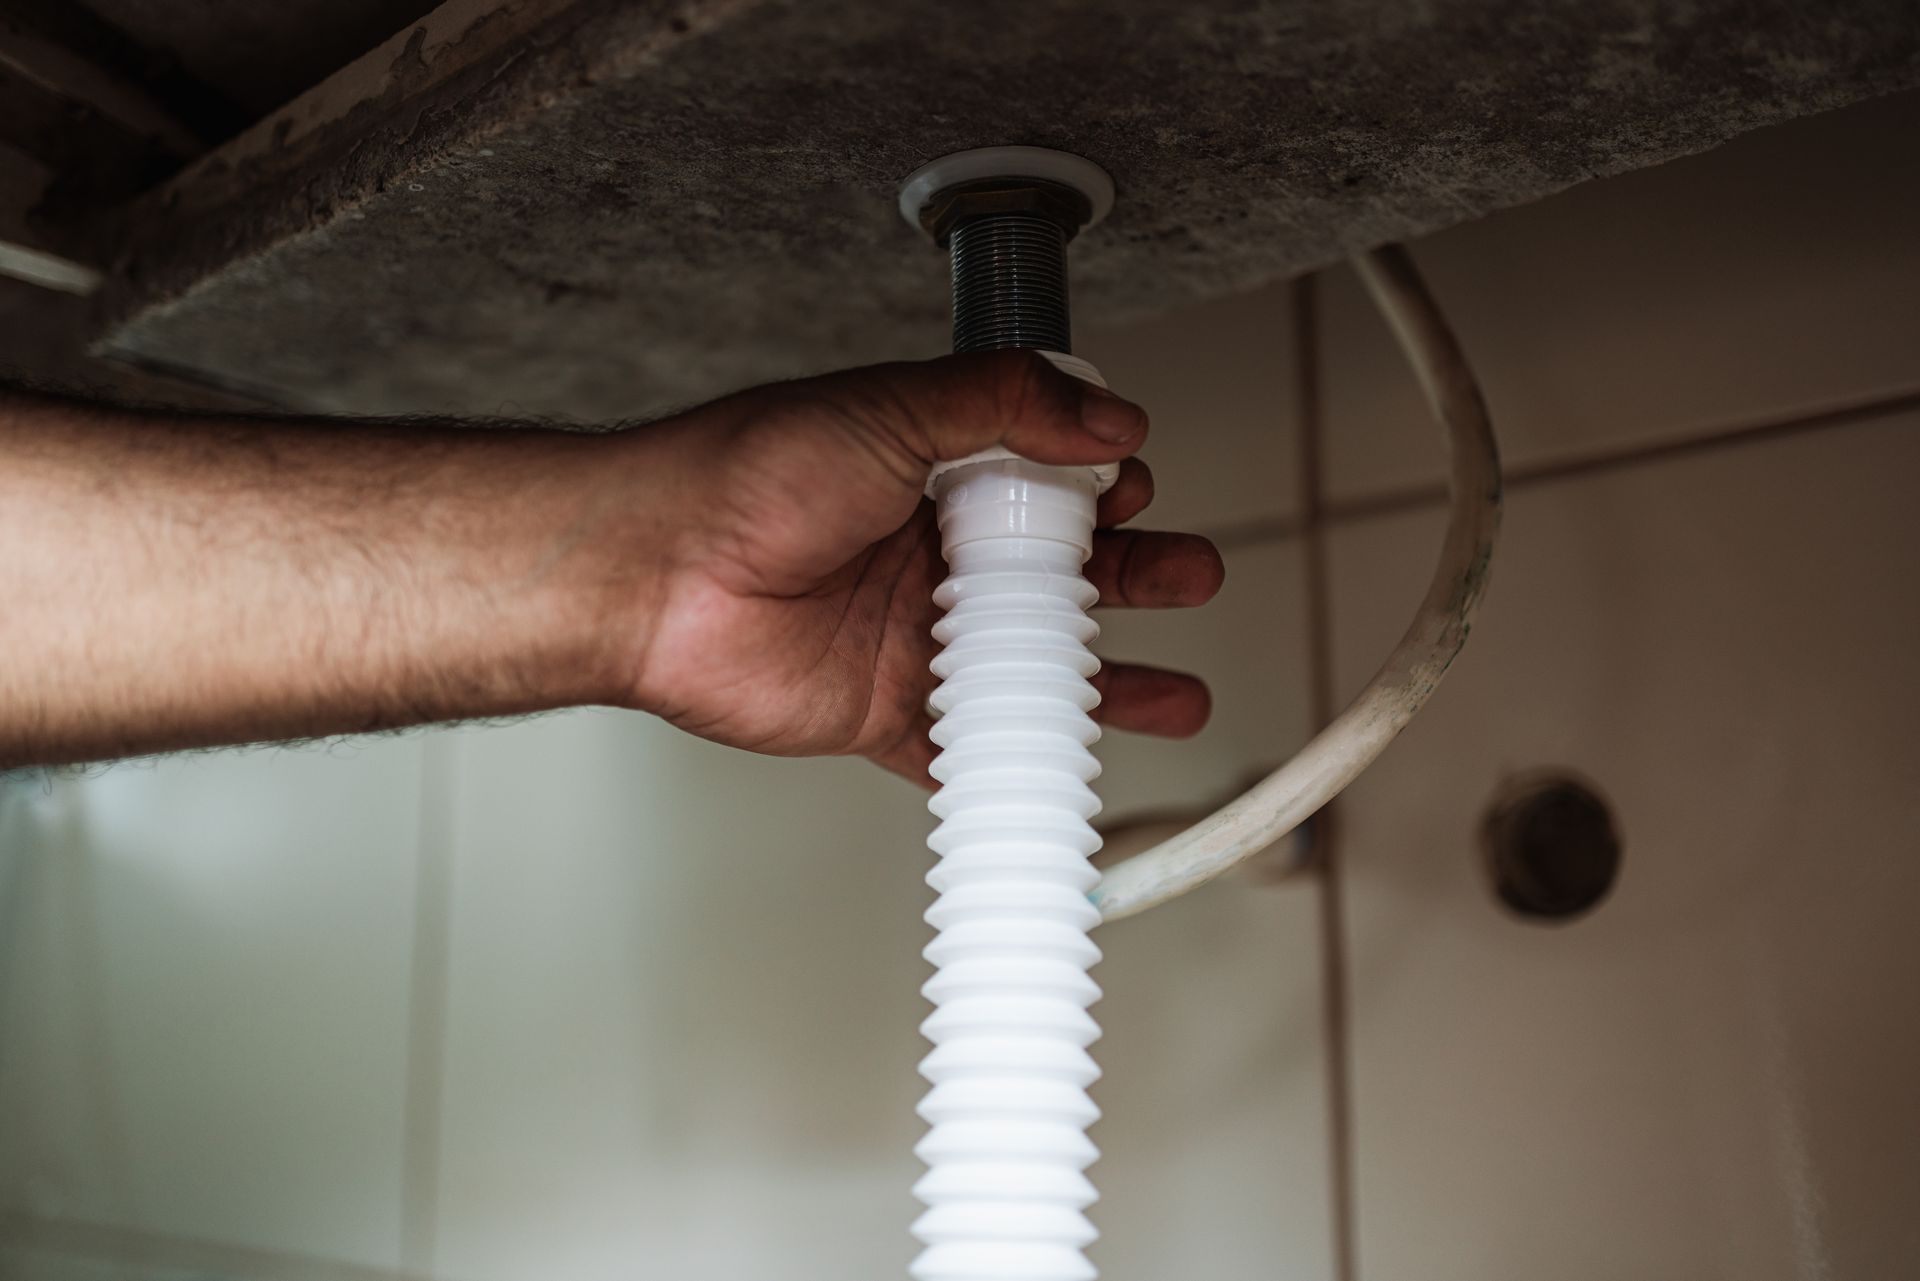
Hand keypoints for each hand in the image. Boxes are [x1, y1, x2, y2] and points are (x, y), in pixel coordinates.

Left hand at [610, 350, 1223, 783]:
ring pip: (1035, 667)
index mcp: (933, 471)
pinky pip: (970, 748)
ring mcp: (914, 636)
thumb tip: (1110, 413)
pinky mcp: (886, 711)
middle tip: (1191, 575)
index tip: (1137, 486)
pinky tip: (1076, 767)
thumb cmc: (745, 477)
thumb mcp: (891, 409)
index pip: (1048, 480)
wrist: (656, 574)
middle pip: (1063, 574)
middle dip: (1137, 577)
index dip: (1103, 486)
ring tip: (1178, 694)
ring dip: (1110, 682)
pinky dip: (1023, 762)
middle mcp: (930, 553)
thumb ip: (1007, 403)